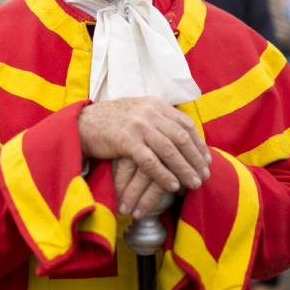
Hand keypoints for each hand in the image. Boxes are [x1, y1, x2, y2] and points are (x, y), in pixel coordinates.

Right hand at [78, 97, 209, 218]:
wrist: (82, 123)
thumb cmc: (111, 121)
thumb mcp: (137, 112)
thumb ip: (158, 118)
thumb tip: (181, 135)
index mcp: (155, 104)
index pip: (186, 124)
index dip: (199, 143)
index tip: (207, 159)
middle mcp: (149, 112)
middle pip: (182, 138)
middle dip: (196, 158)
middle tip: (206, 175)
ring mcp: (138, 125)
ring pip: (170, 150)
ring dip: (185, 169)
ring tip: (194, 183)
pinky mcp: (126, 140)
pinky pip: (151, 161)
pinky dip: (165, 175)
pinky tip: (173, 186)